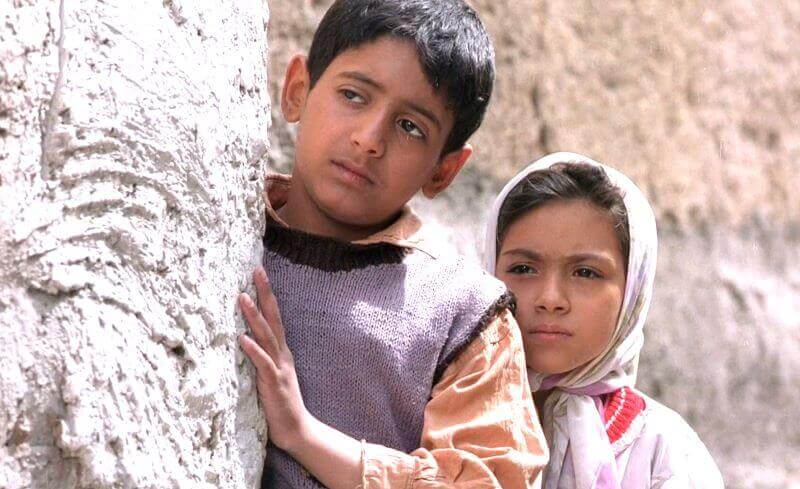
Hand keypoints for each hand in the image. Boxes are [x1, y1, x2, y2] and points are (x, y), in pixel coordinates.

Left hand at [238, 267, 310, 452]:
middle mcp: (282, 354)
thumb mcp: (270, 373)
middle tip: (257, 271)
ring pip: (266, 336)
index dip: (267, 295)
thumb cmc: (280, 402)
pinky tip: (243, 338)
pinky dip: (253, 350)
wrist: (296, 428)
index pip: (274, 316)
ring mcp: (279, 367)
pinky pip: (262, 363)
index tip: (258, 273)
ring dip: (254, 316)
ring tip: (242, 297)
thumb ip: (261, 355)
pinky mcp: (273, 382)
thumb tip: (244, 338)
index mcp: (281, 351)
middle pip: (273, 318)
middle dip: (264, 294)